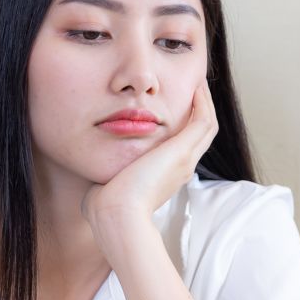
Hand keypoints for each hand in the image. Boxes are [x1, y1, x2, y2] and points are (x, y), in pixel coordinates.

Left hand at [82, 81, 217, 257]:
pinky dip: (203, 103)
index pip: (182, 146)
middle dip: (198, 109)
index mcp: (165, 176)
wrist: (116, 216)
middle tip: (194, 88)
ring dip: (204, 103)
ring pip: (206, 126)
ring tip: (197, 83)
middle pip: (200, 134)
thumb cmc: (105, 207)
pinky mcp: (181, 151)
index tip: (173, 106)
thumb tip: (93, 174)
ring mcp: (184, 160)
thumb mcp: (108, 185)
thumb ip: (106, 175)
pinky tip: (195, 86)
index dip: (182, 125)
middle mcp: (180, 168)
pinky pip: (203, 121)